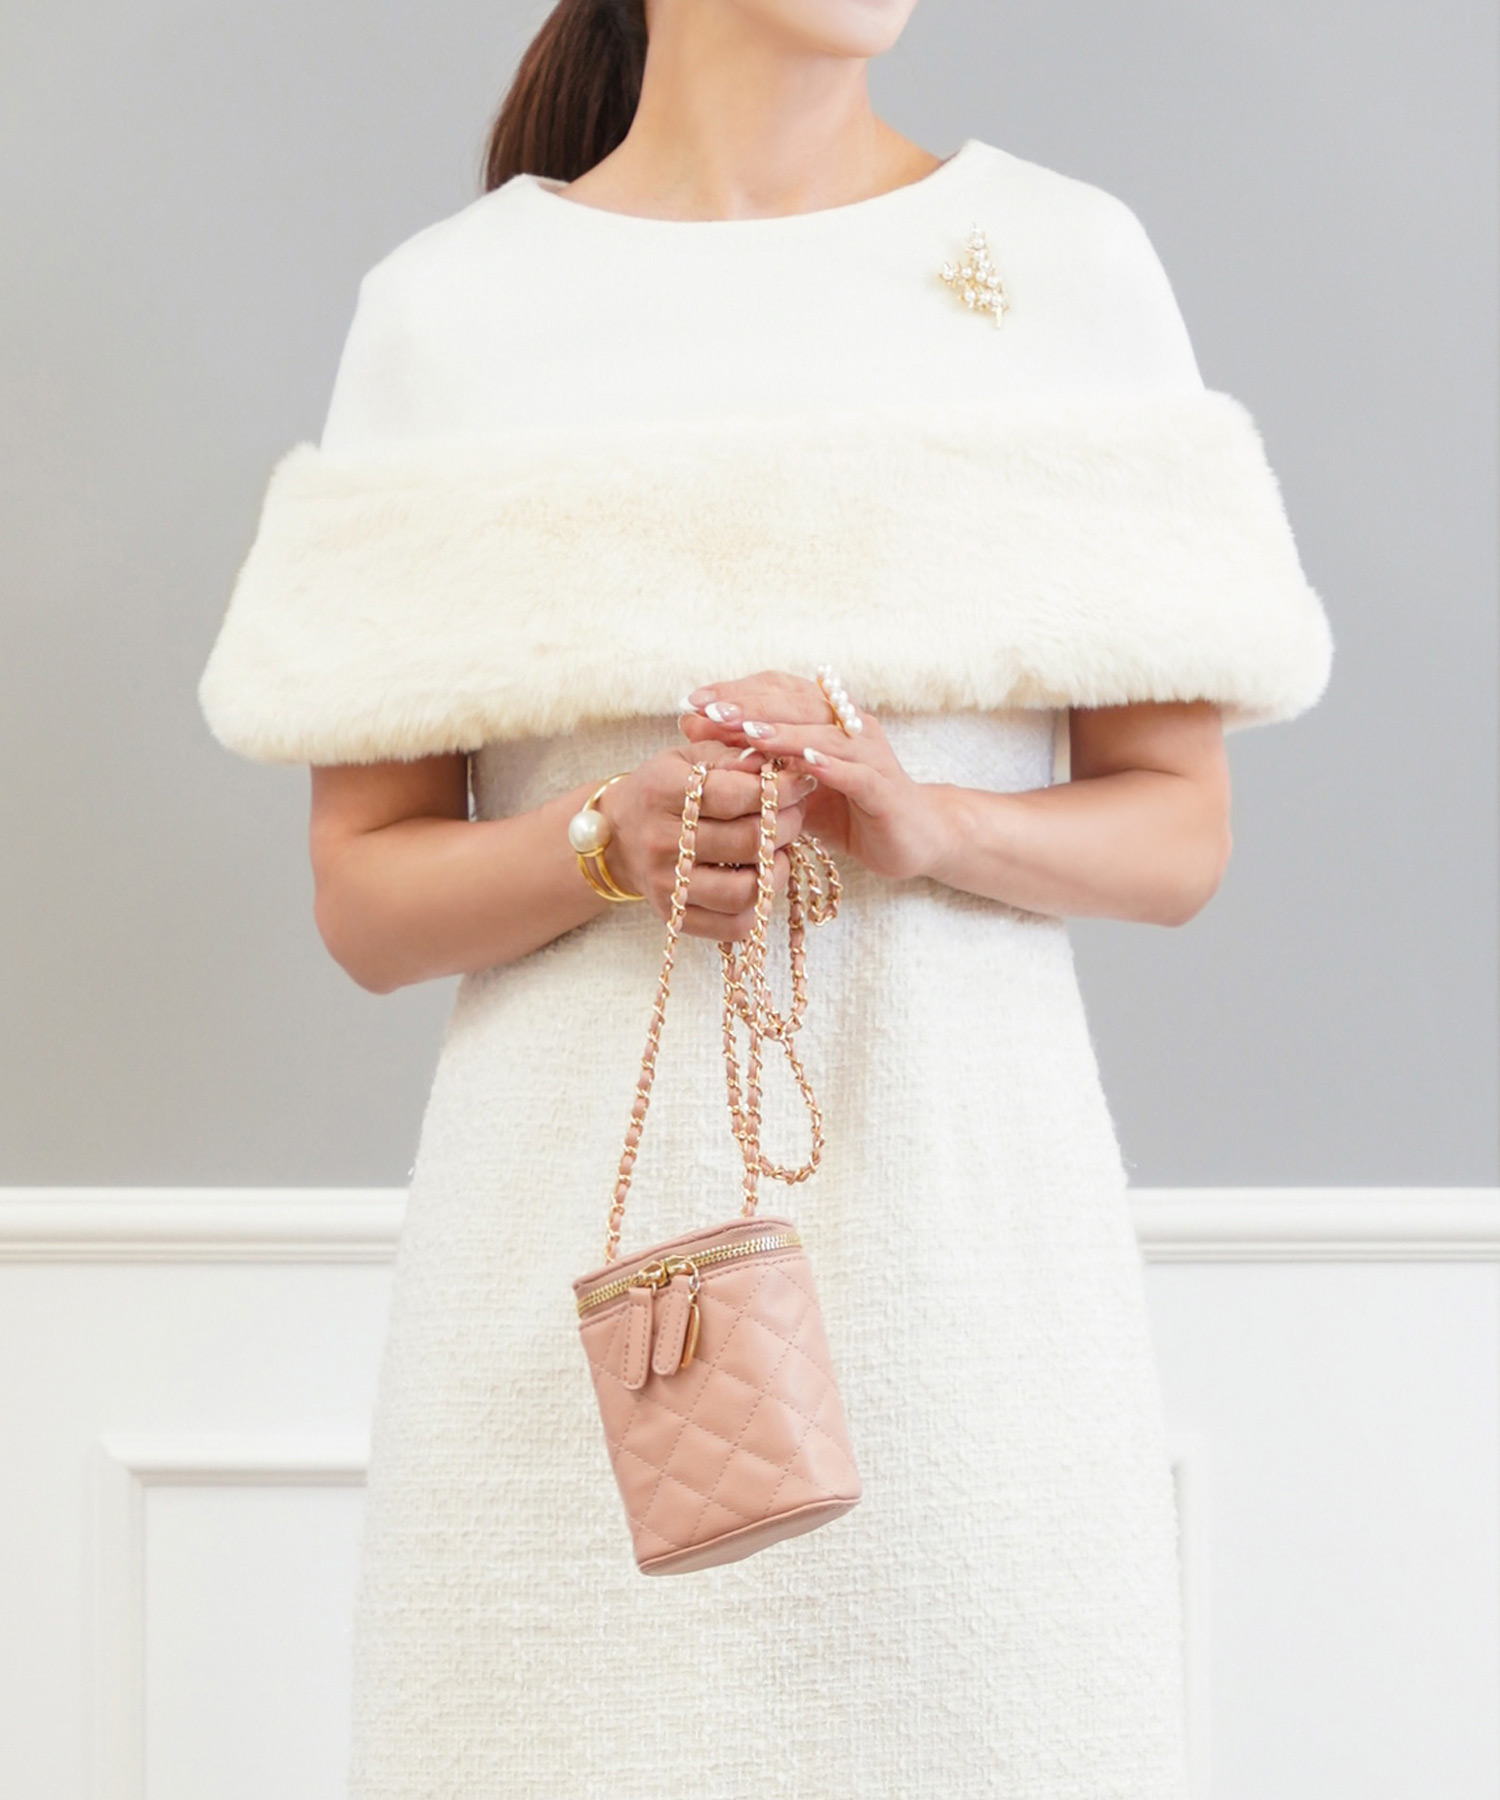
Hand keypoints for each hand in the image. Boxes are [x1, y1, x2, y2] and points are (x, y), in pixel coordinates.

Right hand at [595, 740, 818, 939]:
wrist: (618, 836)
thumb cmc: (664, 791)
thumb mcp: (688, 759)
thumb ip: (732, 756)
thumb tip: (776, 767)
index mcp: (663, 791)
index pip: (737, 794)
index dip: (781, 789)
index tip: (801, 783)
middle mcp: (660, 840)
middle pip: (748, 842)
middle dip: (787, 825)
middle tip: (793, 815)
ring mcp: (667, 885)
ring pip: (746, 890)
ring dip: (777, 870)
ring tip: (777, 850)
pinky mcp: (675, 917)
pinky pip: (734, 926)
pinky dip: (758, 906)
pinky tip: (758, 879)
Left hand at [678, 671, 951, 881]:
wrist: (913, 838)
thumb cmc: (848, 810)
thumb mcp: (791, 787)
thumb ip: (752, 762)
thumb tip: (695, 732)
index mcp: (825, 719)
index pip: (779, 691)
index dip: (738, 692)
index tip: (693, 701)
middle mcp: (849, 727)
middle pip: (797, 706)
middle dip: (751, 707)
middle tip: (709, 712)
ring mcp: (870, 756)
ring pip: (823, 736)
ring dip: (785, 733)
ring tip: (748, 732)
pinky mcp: (885, 790)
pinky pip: (856, 774)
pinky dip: (830, 766)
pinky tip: (803, 765)